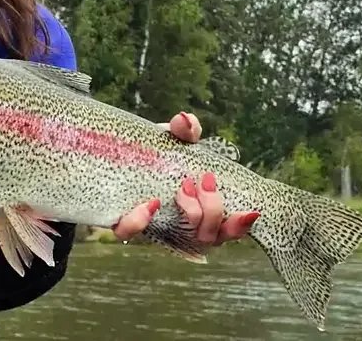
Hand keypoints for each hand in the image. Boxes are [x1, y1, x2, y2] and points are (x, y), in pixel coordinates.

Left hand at [111, 111, 258, 243]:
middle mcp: (184, 227)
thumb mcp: (173, 141)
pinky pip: (131, 234)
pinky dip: (141, 221)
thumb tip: (185, 121)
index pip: (230, 229)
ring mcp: (155, 229)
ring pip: (183, 241)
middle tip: (200, 182)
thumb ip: (184, 131)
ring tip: (183, 188)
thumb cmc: (156, 155)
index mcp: (203, 210)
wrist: (113, 155)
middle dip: (212, 211)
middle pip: (209, 237)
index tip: (248, 210)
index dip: (241, 226)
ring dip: (191, 215)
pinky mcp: (125, 226)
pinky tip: (148, 205)